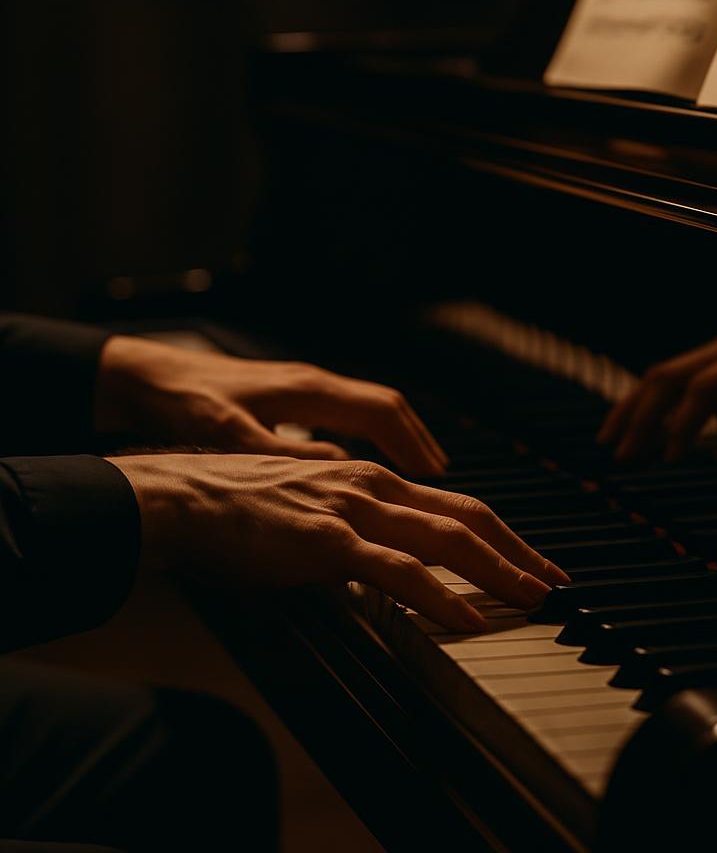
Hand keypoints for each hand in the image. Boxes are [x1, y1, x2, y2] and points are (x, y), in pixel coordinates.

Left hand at [96, 336, 447, 476]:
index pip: (381, 410)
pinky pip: (342, 416)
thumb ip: (283, 456)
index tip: (436, 474)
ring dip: (394, 438)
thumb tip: (338, 471)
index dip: (413, 442)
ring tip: (414, 471)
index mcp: (306, 390)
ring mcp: (299, 389)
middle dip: (416, 439)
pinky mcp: (284, 401)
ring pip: (364, 409)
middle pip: (383, 405)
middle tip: (440, 476)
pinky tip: (359, 463)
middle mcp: (311, 383)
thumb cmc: (181, 403)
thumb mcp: (230, 435)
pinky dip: (364, 439)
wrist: (139, 377)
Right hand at [108, 454, 570, 631]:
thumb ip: (357, 530)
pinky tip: (465, 618)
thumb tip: (387, 560)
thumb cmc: (245, 508)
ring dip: (497, 571)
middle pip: (467, 517)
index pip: (457, 505)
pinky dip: (439, 595)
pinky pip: (396, 570)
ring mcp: (353, 510)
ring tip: (533, 599)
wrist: (186, 496)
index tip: (532, 560)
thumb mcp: (316, 510)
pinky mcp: (326, 540)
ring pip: (444, 538)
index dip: (503, 533)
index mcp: (374, 480)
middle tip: (555, 581)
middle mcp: (373, 487)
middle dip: (518, 551)